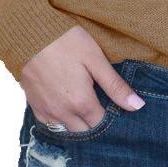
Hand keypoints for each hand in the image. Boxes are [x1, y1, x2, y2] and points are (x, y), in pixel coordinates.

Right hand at [19, 25, 145, 130]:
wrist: (29, 33)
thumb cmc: (65, 42)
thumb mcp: (95, 59)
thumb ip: (115, 86)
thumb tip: (138, 107)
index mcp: (82, 103)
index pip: (102, 125)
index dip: (112, 120)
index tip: (118, 110)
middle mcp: (63, 113)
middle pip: (85, 132)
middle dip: (96, 126)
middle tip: (104, 109)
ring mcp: (47, 112)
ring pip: (67, 131)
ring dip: (79, 126)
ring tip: (88, 110)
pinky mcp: (34, 106)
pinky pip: (50, 125)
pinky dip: (62, 122)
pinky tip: (68, 109)